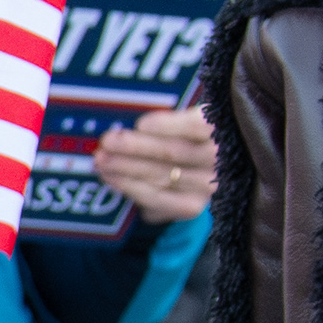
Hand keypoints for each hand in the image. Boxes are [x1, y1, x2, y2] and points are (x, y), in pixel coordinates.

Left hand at [92, 102, 215, 223]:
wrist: (203, 169)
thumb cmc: (187, 134)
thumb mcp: (186, 117)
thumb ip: (169, 118)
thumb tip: (133, 125)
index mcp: (220, 128)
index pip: (198, 127)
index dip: (169, 126)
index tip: (142, 124)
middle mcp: (220, 159)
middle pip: (173, 153)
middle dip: (135, 147)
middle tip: (107, 141)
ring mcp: (207, 185)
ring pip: (161, 176)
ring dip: (125, 168)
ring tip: (101, 160)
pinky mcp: (192, 206)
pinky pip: (157, 199)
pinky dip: (131, 188)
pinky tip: (112, 178)